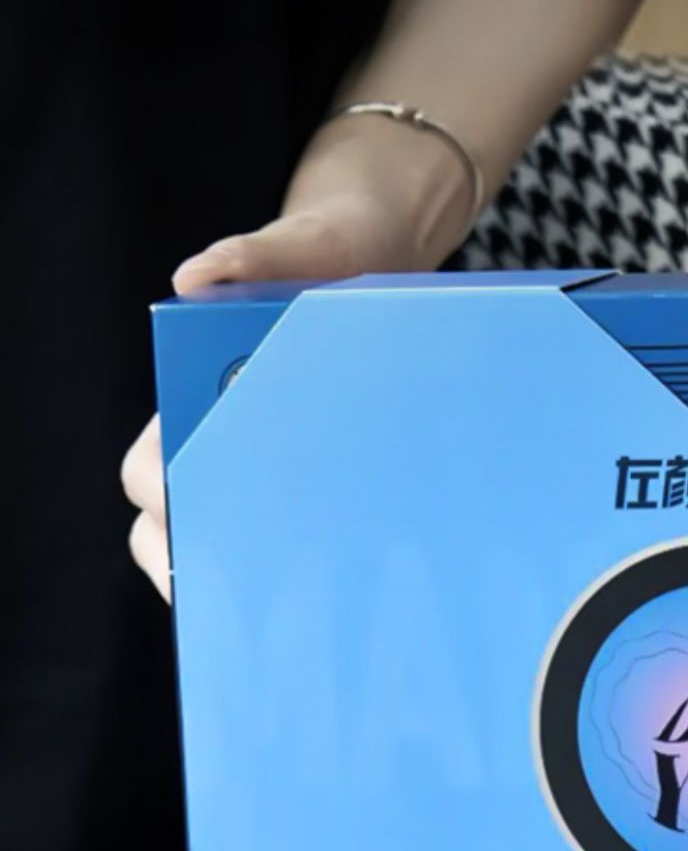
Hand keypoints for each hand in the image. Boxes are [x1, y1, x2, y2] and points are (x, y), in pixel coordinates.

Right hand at [122, 112, 478, 600]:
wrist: (375, 249)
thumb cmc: (320, 251)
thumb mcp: (294, 247)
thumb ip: (248, 256)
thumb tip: (193, 277)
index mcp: (192, 391)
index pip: (149, 469)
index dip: (162, 506)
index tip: (194, 527)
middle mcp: (217, 436)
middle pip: (178, 524)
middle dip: (202, 557)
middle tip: (256, 583)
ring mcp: (266, 461)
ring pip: (231, 539)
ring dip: (255, 567)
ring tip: (303, 602)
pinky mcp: (318, 470)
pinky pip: (296, 529)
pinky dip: (306, 562)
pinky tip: (345, 584)